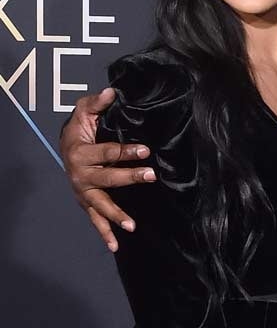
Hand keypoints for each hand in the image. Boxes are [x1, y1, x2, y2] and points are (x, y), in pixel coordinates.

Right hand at [59, 87, 155, 250]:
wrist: (65, 147)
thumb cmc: (80, 128)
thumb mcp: (85, 111)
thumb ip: (97, 102)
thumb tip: (112, 91)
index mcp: (81, 151)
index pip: (107, 151)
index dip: (126, 151)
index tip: (146, 150)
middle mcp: (80, 174)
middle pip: (107, 178)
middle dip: (128, 177)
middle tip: (150, 175)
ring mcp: (83, 191)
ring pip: (100, 204)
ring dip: (116, 214)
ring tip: (132, 224)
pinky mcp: (86, 201)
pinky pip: (94, 219)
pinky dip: (105, 232)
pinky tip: (117, 245)